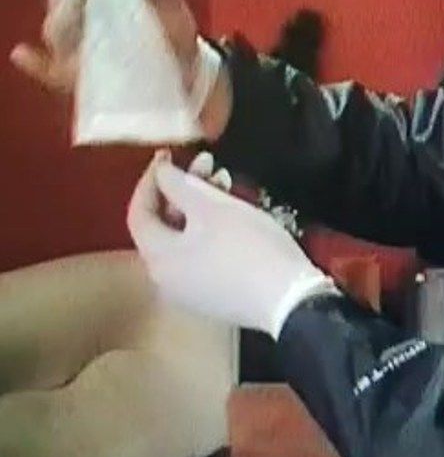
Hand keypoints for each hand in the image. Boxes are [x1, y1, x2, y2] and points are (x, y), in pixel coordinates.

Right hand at [12, 0, 230, 139]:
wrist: (187, 78)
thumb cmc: (172, 35)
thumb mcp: (172, 8)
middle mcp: (79, 20)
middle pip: (59, 3)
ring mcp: (76, 50)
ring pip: (56, 35)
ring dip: (62, 26)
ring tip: (80, 22)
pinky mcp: (77, 79)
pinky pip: (49, 72)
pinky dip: (35, 64)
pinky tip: (22, 54)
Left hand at [127, 152, 336, 338]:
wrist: (291, 301)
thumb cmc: (248, 248)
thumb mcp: (212, 207)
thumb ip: (179, 185)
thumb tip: (161, 174)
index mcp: (158, 258)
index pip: (139, 212)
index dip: (151, 180)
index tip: (168, 155)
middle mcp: (166, 279)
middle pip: (165, 225)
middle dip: (184, 190)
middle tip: (207, 164)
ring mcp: (192, 293)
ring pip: (187, 240)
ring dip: (201, 208)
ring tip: (226, 184)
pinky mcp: (218, 299)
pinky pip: (204, 257)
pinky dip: (212, 232)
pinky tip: (236, 217)